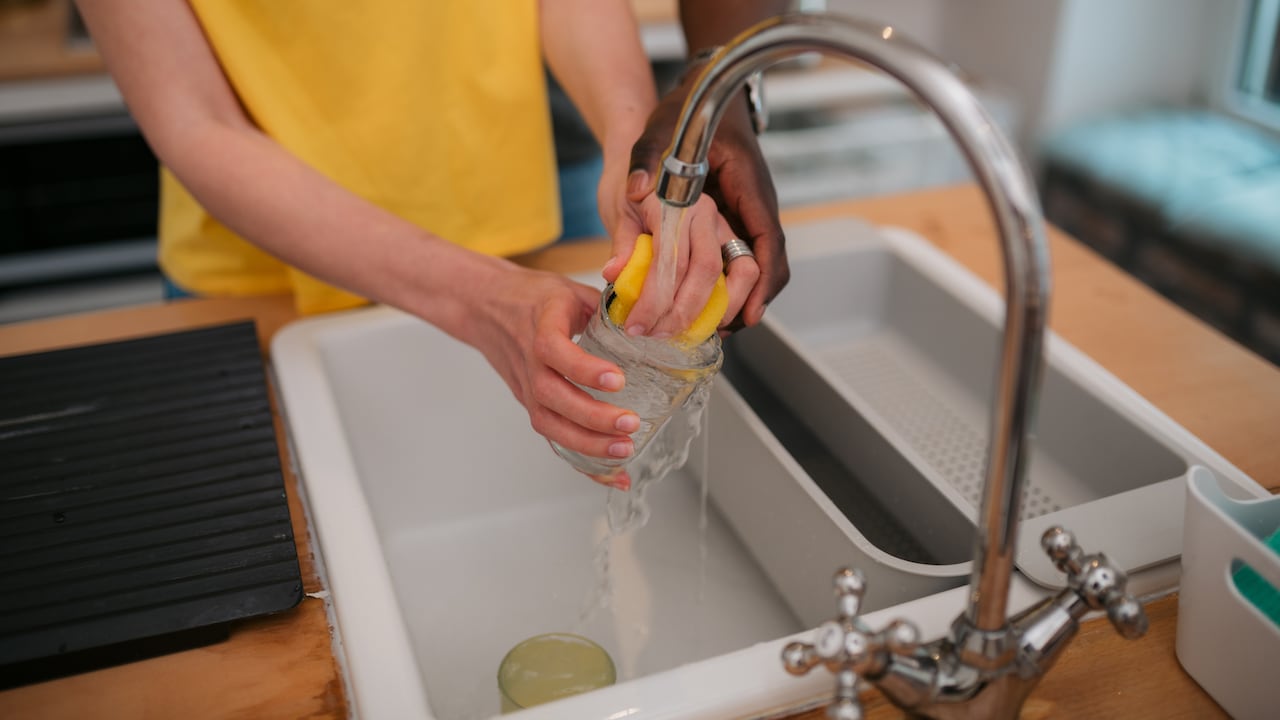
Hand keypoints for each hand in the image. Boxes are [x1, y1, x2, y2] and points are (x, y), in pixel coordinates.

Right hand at [461, 260, 640, 488]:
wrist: (485, 309)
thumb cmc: (532, 298)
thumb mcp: (570, 290)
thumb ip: (608, 303)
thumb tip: (651, 313)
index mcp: (541, 328)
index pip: (554, 351)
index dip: (583, 368)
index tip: (616, 379)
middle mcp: (530, 363)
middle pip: (553, 397)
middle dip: (593, 417)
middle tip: (630, 423)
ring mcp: (528, 389)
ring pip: (551, 424)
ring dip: (588, 443)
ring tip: (624, 450)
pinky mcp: (533, 406)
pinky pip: (555, 437)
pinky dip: (583, 463)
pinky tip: (612, 475)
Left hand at [600, 174, 758, 338]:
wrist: (666, 142)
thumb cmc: (639, 170)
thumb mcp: (621, 198)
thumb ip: (623, 237)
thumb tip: (614, 273)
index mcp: (679, 201)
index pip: (673, 259)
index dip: (659, 299)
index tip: (642, 324)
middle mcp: (710, 211)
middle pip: (710, 271)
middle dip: (689, 313)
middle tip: (662, 336)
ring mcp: (727, 221)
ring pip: (746, 270)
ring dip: (728, 309)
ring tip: (700, 334)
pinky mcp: (735, 231)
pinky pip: (750, 267)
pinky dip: (742, 298)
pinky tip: (720, 320)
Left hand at [628, 71, 788, 332]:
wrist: (704, 92)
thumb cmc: (689, 109)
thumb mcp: (660, 130)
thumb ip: (646, 160)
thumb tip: (633, 190)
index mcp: (748, 185)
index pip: (768, 241)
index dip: (762, 281)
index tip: (750, 313)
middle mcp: (755, 203)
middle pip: (767, 265)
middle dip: (746, 302)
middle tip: (717, 332)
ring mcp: (748, 212)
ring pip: (755, 266)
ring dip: (736, 298)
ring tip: (705, 327)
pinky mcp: (735, 218)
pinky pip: (739, 258)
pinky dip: (725, 284)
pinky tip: (698, 302)